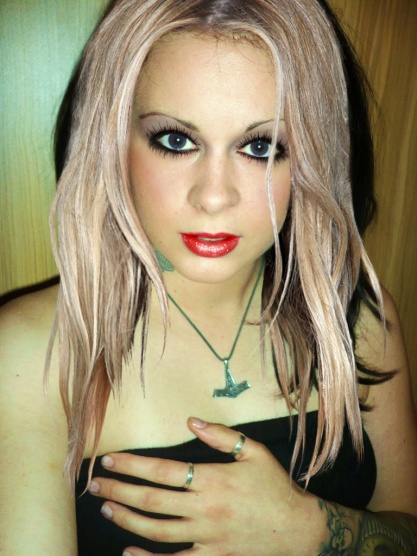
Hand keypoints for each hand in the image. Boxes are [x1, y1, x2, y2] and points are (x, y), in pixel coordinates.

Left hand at [88, 418, 323, 554]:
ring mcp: (207, 537)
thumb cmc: (275, 486)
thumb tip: (190, 420)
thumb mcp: (253, 451)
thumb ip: (220, 435)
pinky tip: (128, 551)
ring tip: (106, 509)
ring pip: (157, 531)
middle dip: (118, 492)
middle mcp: (205, 509)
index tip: (110, 460)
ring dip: (127, 520)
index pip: (162, 471)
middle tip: (94, 486)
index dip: (132, 465)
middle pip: (151, 501)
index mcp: (213, 479)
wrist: (299, 530)